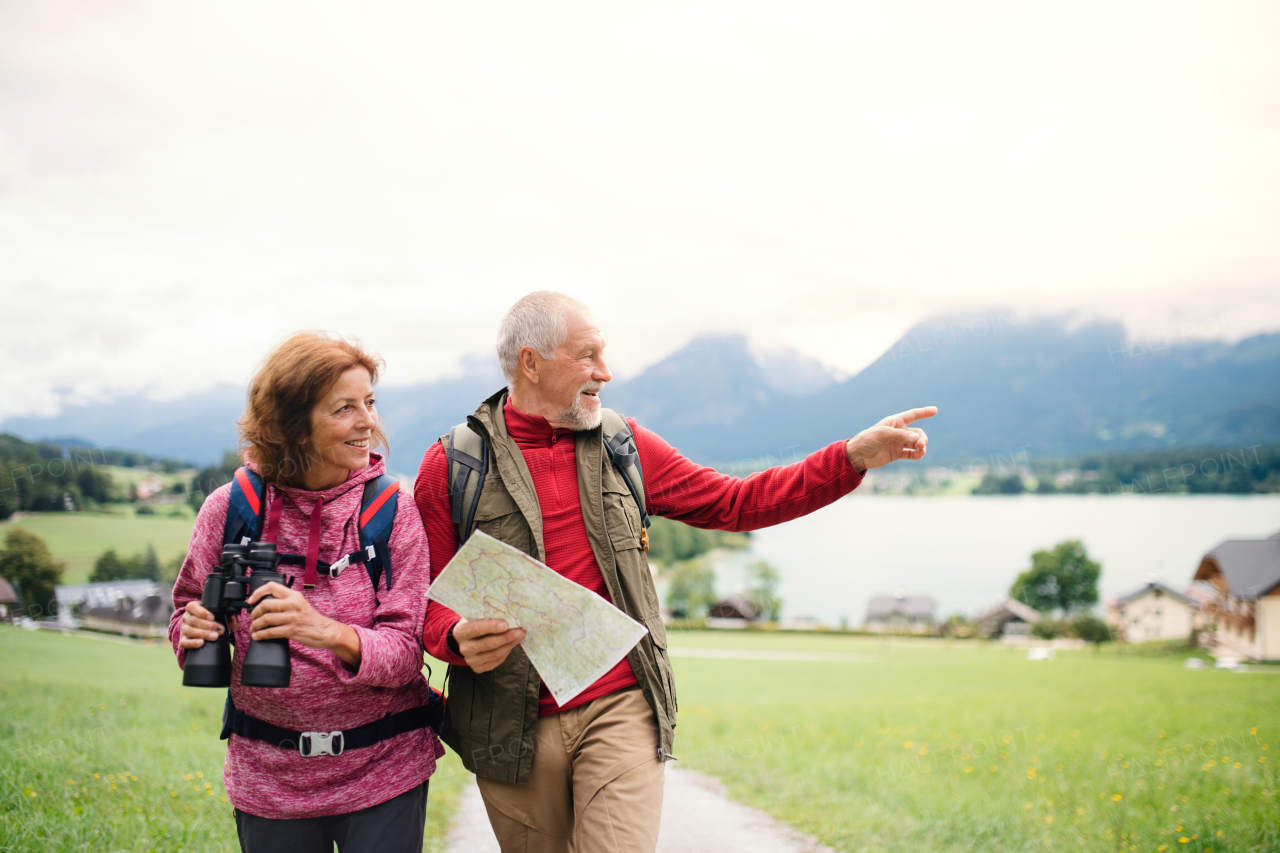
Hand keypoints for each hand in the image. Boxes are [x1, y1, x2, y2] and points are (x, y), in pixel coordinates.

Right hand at [179, 600, 236, 648]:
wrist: (205, 628)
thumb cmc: (213, 619)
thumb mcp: (220, 615)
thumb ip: (228, 617)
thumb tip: (235, 626)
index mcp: (193, 608)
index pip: (192, 607)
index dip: (201, 612)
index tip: (212, 617)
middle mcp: (187, 617)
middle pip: (192, 620)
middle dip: (207, 625)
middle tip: (219, 629)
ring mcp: (184, 628)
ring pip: (188, 630)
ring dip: (203, 633)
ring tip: (215, 636)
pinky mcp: (184, 639)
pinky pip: (184, 642)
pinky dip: (192, 643)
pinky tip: (201, 643)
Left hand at [246, 581, 360, 666]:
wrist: (325, 630)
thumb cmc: (311, 618)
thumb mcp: (299, 603)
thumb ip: (284, 601)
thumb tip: (264, 604)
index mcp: (293, 595)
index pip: (271, 586)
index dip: (257, 592)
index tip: (251, 600)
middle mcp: (292, 604)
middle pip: (265, 604)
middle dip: (254, 613)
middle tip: (253, 617)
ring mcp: (292, 617)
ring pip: (266, 619)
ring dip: (255, 625)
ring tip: (254, 628)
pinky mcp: (292, 630)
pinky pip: (271, 632)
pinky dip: (261, 635)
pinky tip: (258, 636)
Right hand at [453, 619, 525, 673]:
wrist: (466, 640)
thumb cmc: (474, 624)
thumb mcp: (475, 617)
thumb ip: (487, 616)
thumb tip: (508, 616)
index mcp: (460, 632)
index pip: (476, 629)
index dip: (491, 627)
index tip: (506, 624)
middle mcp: (464, 648)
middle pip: (488, 644)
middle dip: (506, 637)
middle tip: (520, 631)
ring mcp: (470, 660)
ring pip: (494, 654)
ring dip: (509, 645)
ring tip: (519, 636)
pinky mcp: (478, 668)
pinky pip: (496, 661)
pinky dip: (506, 652)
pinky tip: (512, 644)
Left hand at [845, 406, 937, 471]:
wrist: (858, 455)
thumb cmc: (868, 439)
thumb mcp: (883, 434)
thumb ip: (900, 435)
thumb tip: (917, 438)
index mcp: (894, 422)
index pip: (912, 415)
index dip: (924, 412)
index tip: (935, 410)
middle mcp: (898, 432)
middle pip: (917, 433)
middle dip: (922, 438)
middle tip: (920, 444)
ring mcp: (898, 443)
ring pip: (916, 443)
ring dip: (921, 447)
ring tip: (921, 451)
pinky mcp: (897, 454)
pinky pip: (911, 454)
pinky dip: (917, 455)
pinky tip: (919, 455)